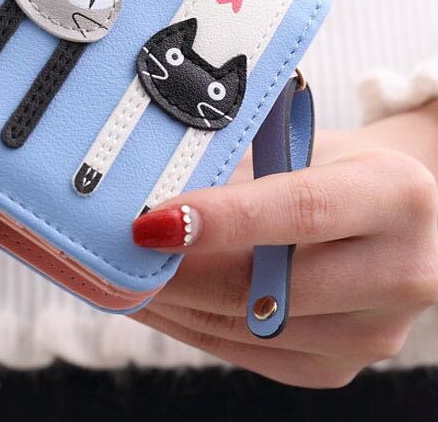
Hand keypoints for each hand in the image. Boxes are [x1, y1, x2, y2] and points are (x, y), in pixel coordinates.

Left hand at [132, 101, 437, 387]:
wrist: (386, 211)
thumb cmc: (327, 164)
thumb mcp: (292, 143)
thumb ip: (232, 164)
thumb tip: (146, 188)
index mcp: (394, 195)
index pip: (302, 210)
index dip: (224, 219)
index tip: (152, 223)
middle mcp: (399, 272)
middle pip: (266, 286)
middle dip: (174, 272)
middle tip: (111, 253)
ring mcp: (373, 333)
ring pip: (247, 328)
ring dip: (172, 303)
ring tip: (116, 275)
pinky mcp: (338, 366)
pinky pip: (247, 354)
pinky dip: (189, 325)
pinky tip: (151, 300)